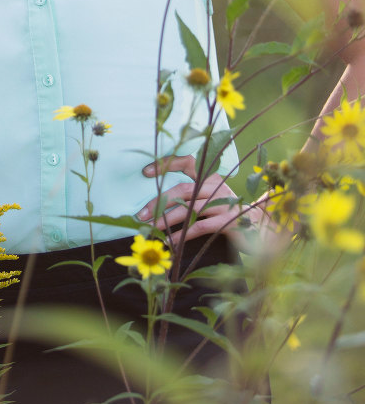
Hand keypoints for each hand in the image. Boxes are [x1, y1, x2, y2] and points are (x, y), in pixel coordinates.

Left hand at [138, 155, 261, 246]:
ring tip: (151, 228)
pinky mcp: (227, 221)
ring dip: (167, 219)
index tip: (145, 172)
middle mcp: (217, 186)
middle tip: (141, 214)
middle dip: (159, 201)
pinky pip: (199, 226)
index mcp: (211, 176)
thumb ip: (192, 195)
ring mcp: (223, 203)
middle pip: (182, 189)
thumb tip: (159, 201)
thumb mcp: (212, 199)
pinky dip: (182, 235)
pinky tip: (170, 242)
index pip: (187, 161)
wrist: (261, 230)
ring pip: (189, 208)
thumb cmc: (228, 214)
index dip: (166, 164)